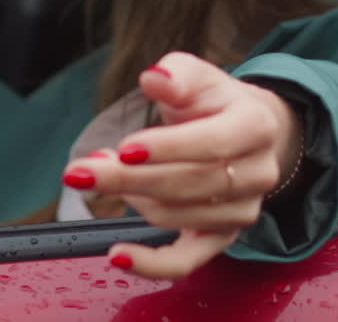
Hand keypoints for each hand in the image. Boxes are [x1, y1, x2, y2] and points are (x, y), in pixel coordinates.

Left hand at [61, 51, 302, 279]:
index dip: (166, 148)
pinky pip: (187, 262)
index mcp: (256, 126)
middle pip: (186, 184)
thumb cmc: (216, 101)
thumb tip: (154, 78)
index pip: (210, 143)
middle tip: (80, 171)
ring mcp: (242, 210)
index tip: (124, 149)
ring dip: (130, 196)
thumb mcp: (199, 76)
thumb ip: (177, 75)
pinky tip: (118, 255)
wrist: (249, 131)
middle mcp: (257, 173)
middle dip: (128, 178)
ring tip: (100, 172)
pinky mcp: (223, 238)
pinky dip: (150, 264)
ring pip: (176, 215)